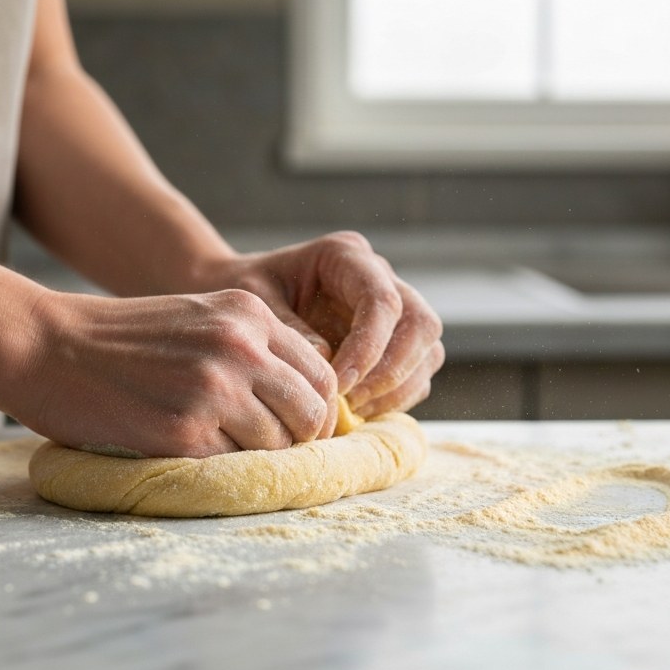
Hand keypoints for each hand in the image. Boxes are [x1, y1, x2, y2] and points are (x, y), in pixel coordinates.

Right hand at [17, 289, 337, 457]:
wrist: (46, 346)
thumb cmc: (121, 339)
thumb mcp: (200, 318)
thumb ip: (253, 349)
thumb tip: (309, 406)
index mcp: (249, 314)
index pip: (322, 374)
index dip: (319, 410)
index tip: (301, 428)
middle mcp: (241, 348)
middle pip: (312, 413)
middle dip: (300, 440)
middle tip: (272, 452)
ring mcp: (215, 391)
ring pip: (277, 445)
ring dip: (256, 456)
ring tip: (217, 446)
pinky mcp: (185, 433)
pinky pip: (231, 466)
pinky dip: (217, 467)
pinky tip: (186, 449)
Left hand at [192, 232, 444, 417]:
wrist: (241, 303)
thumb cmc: (243, 292)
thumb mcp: (254, 302)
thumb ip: (290, 330)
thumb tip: (329, 366)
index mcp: (346, 256)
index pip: (382, 301)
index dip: (369, 347)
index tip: (337, 384)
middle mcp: (379, 277)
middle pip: (420, 324)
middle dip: (391, 371)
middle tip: (349, 403)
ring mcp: (393, 309)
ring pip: (427, 351)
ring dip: (396, 390)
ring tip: (350, 413)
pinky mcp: (394, 342)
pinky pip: (416, 374)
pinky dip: (394, 399)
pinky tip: (356, 413)